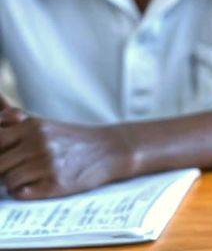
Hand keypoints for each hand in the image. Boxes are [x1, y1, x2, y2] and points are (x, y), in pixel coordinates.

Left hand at [0, 103, 129, 197]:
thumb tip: (0, 110)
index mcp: (35, 126)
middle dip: (3, 169)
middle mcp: (39, 143)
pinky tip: (37, 185)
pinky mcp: (54, 184)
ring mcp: (47, 164)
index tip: (6, 154)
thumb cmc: (73, 140)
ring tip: (30, 176)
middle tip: (18, 167)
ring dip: (14, 181)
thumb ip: (17, 120)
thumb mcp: (45, 125)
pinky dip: (23, 192)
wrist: (109, 150)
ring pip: (7, 180)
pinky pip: (20, 193)